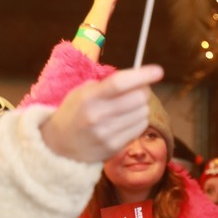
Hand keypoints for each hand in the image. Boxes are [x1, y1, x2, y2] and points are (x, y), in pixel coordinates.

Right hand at [40, 64, 163, 162]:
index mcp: (89, 98)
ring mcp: (108, 134)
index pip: (120, 83)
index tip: (158, 71)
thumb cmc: (74, 112)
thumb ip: (107, 84)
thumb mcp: (81, 92)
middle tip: (138, 89)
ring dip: (141, 106)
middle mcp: (99, 116)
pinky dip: (139, 120)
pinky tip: (128, 119)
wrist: (59, 145)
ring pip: (143, 113)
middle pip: (137, 98)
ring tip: (128, 106)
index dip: (142, 75)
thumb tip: (138, 79)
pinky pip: (140, 128)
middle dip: (143, 90)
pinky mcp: (115, 147)